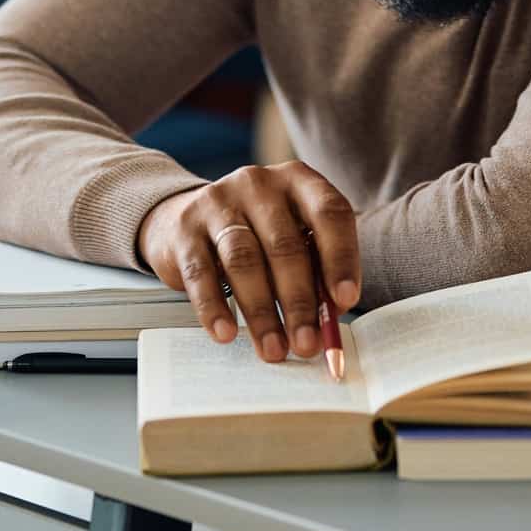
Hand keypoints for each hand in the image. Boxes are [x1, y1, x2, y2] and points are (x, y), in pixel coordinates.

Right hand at [137, 162, 361, 363]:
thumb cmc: (257, 236)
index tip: (345, 300)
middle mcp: (259, 184)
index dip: (342, 258)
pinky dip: (214, 307)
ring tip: (272, 349)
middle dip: (299, 301)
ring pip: (244, 261)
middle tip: (307, 344)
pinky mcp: (185, 228)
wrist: (187, 218)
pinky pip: (201, 272)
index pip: (331, 213)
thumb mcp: (293, 239)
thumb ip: (316, 270)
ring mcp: (218, 202)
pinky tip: (226, 333)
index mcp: (298, 181)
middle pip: (285, 246)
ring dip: (261, 311)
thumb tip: (331, 317)